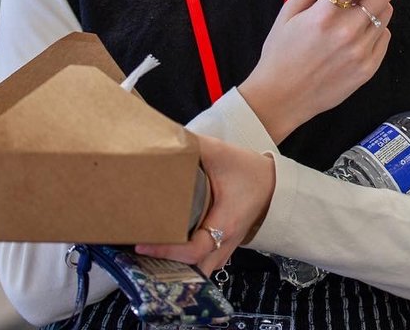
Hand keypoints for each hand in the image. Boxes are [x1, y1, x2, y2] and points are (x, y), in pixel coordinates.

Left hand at [135, 135, 275, 274]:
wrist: (273, 183)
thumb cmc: (248, 171)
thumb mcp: (220, 153)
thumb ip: (191, 144)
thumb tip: (160, 138)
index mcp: (225, 223)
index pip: (193, 249)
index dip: (167, 250)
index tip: (141, 244)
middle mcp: (225, 243)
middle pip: (193, 270)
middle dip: (165, 269)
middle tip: (136, 256)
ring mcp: (225, 249)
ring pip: (197, 272)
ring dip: (174, 268)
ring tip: (145, 257)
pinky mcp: (222, 248)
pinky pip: (201, 265)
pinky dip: (183, 264)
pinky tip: (163, 253)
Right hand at [238, 0, 394, 142]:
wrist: (282, 98)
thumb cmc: (280, 53)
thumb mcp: (288, 13)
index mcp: (325, 17)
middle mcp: (348, 33)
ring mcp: (362, 52)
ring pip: (386, 14)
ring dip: (377, 4)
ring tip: (360, 5)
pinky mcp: (369, 68)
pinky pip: (384, 37)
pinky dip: (376, 28)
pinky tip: (359, 29)